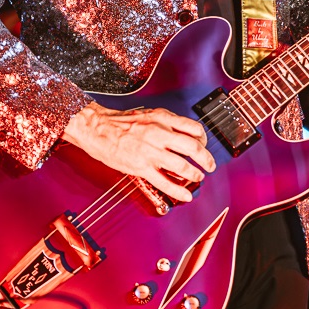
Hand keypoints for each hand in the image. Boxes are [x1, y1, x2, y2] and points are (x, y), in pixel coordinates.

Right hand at [62, 102, 215, 202]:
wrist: (98, 128)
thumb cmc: (122, 122)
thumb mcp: (150, 114)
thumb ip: (168, 122)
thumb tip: (186, 132)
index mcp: (163, 119)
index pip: (194, 129)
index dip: (204, 139)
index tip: (203, 145)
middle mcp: (160, 134)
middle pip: (193, 147)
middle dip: (206, 159)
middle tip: (210, 165)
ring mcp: (151, 152)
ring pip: (182, 165)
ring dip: (195, 174)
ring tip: (199, 178)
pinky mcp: (141, 167)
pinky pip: (165, 182)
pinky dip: (179, 190)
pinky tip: (186, 195)